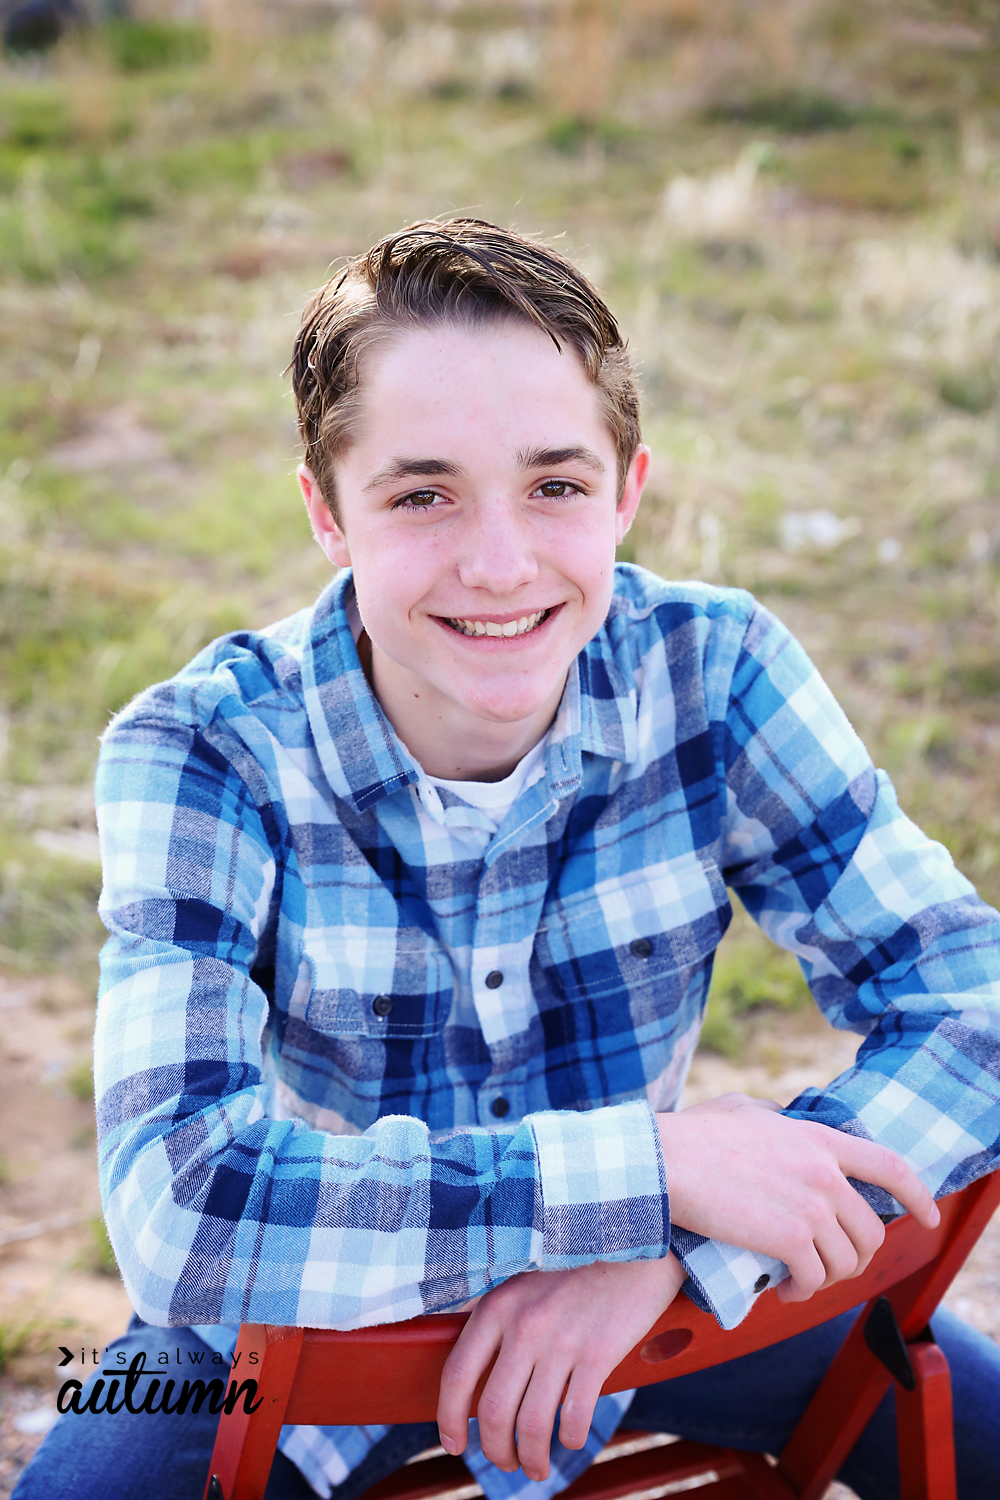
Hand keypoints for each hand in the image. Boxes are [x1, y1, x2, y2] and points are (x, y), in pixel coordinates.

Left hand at [436, 1253, 685, 1481]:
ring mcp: (561, 1340)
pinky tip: (571, 1439)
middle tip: (506, 1462)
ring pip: (532, 1424)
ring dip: (531, 1458)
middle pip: (492, 1411)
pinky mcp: (598, 1353)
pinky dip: (570, 1439)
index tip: (454, 1444)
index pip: (457, 1374)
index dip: (449, 1419)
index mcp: (498, 1305)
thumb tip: (471, 1368)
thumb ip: (498, 1318)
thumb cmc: (577, 1264)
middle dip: (495, 1450)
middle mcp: (524, 1324)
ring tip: (537, 1467)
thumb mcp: (525, 1279)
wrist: (635, 1240)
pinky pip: (574, 1417)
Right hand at [657, 1093, 939, 1303]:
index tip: (929, 1215)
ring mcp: (810, 1206)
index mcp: (817, 1139)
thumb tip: (779, 1119)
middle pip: (870, 1229)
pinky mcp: (789, 1239)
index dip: (917, 1194)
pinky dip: (801, 1292)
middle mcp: (824, 1172)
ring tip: (800, 1281)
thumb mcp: (741, 1110)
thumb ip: (772, 1117)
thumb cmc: (691, 1136)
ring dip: (826, 1279)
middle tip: (827, 1265)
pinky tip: (782, 1290)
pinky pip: (814, 1279)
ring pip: (846, 1260)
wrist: (663, 1162)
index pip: (889, 1166)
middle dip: (855, 1256)